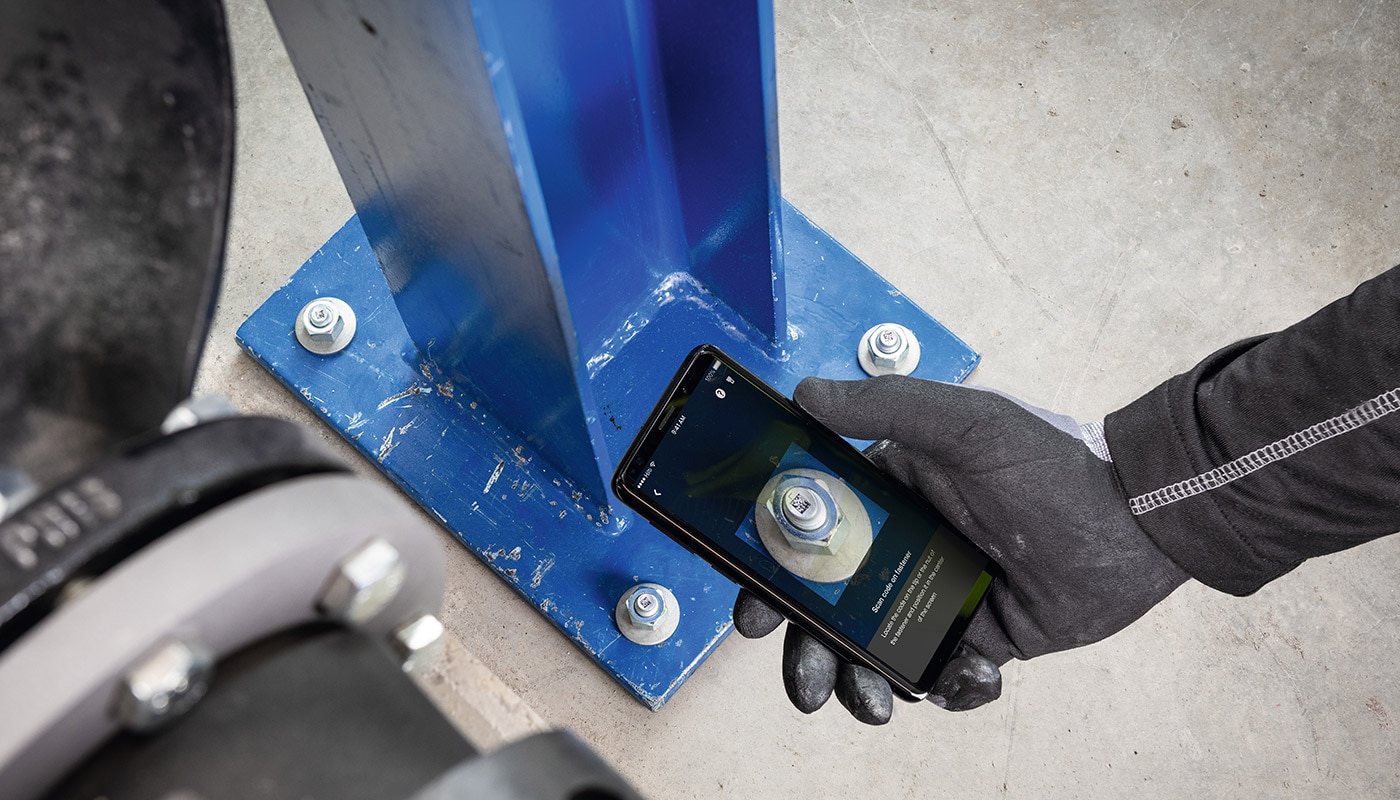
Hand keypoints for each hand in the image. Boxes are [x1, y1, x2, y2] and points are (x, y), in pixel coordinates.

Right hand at [734, 375, 1187, 721]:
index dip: (774, 579)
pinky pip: (942, 675)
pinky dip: (944, 689)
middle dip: (809, 651)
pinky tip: (964, 679)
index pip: (811, 540)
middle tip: (808, 682)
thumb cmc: (1052, 460)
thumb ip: (884, 408)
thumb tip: (804, 394)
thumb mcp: (963, 423)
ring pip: (877, 651)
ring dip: (863, 682)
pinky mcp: (981, 637)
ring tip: (874, 704)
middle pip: (831, 609)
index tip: (757, 614)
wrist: (1139, 520)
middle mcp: (906, 548)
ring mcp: (941, 596)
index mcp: (888, 496)